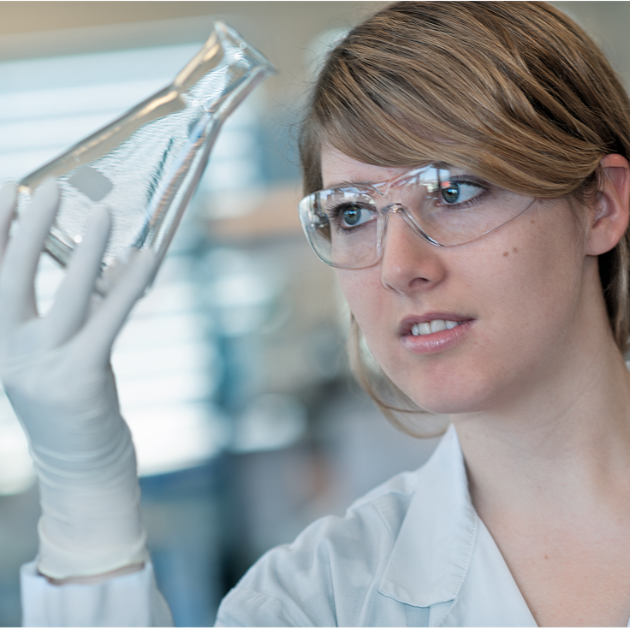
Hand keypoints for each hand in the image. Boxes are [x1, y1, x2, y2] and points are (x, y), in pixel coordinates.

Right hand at [0, 179, 156, 579]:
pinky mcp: (80, 381)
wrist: (81, 474)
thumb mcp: (58, 360)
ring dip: (84, 251)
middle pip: (11, 281)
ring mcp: (43, 371)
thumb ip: (72, 318)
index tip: (9, 190)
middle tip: (48, 187)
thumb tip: (106, 264)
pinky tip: (145, 257)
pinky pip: (108, 322)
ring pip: (66, 298)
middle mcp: (10, 357)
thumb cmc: (74, 410)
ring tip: (103, 211)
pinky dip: (126, 287)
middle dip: (26, 231)